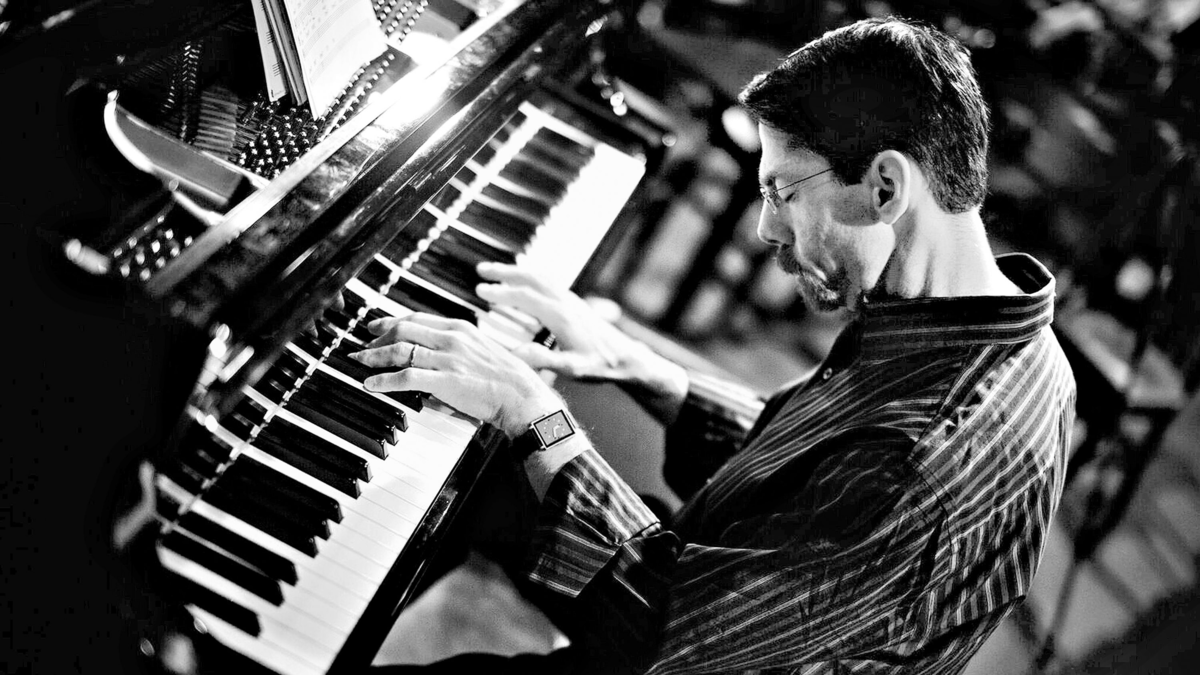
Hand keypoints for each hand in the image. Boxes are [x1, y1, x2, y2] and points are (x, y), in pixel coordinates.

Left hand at [348, 313, 562, 436]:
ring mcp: (447, 359)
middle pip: (403, 330)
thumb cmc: (508, 380)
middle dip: (377, 337)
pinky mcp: (444, 380)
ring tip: (359, 362)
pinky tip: (371, 384)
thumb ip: (460, 348)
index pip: (417, 319)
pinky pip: (405, 377)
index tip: (377, 327)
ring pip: (399, 350)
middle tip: (362, 345)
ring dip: (374, 357)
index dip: (392, 322)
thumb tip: (437, 354)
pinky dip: (383, 380)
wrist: (523, 396)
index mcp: (460, 329)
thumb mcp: (483, 351)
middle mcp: (452, 339)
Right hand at [476, 262, 688, 423]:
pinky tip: (522, 280)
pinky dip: (531, 276)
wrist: (627, 358)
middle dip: (505, 272)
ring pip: (540, 277)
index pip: (526, 297)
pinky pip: (548, 282)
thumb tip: (515, 353)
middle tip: (481, 270)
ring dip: (517, 271)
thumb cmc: (601, 365)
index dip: (502, 292)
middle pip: (531, 278)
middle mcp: (565, 303)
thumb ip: (544, 360)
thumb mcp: (572, 368)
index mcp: (561, 317)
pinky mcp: (575, 302)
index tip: (481, 290)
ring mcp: (571, 300)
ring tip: (495, 271)